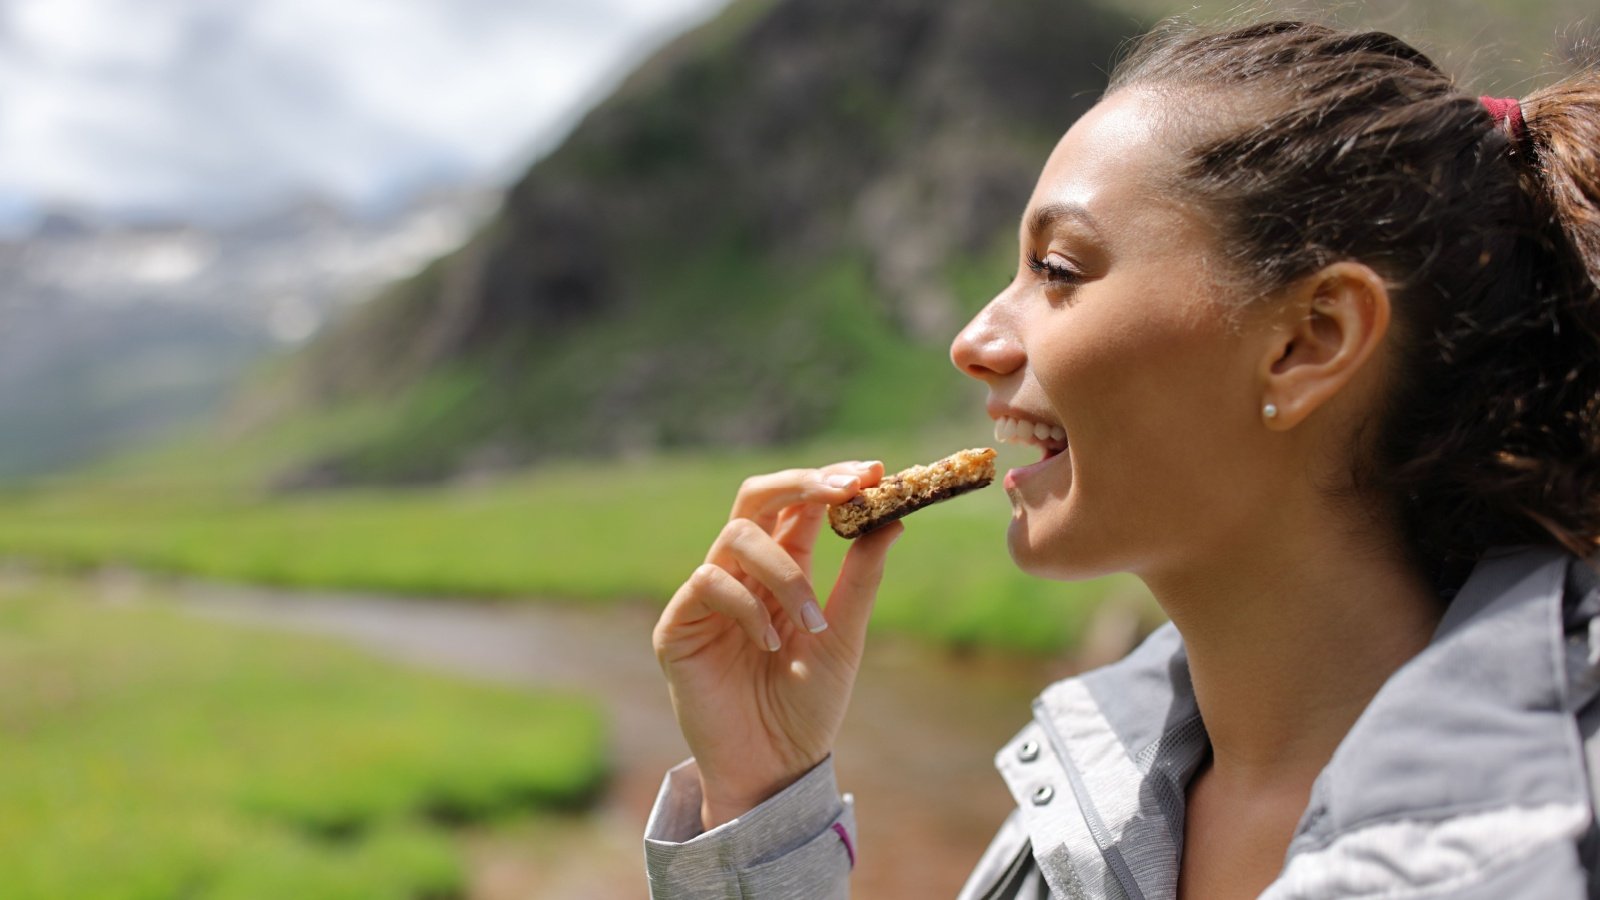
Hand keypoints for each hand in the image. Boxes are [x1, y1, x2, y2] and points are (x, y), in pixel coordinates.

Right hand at [652, 460, 903, 829]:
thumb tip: (894, 518)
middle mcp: (743, 571)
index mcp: (784, 567)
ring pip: (738, 536)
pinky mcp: (679, 624)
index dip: (833, 479)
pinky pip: (708, 582)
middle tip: (845, 489)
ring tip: (810, 624)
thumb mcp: (845, 637)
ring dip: (784, 571)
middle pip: (758, 495)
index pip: (802, 503)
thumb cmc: (808, 706)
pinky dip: (747, 605)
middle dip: (802, 483)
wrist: (775, 766)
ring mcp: (708, 594)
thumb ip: (861, 577)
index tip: (875, 473)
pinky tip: (768, 643)